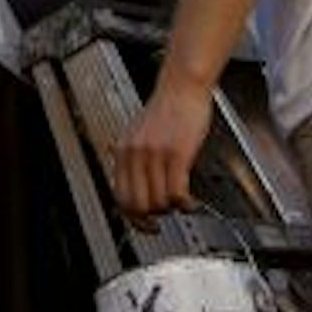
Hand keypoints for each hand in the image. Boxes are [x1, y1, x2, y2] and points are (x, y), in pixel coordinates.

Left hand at [112, 78, 212, 230]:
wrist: (182, 86)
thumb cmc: (166, 108)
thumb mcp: (137, 133)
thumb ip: (132, 157)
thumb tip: (132, 185)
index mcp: (123, 151)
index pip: (119, 197)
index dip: (133, 218)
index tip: (145, 225)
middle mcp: (134, 154)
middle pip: (137, 205)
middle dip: (153, 218)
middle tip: (165, 217)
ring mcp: (154, 155)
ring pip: (158, 203)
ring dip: (172, 210)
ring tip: (181, 204)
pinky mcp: (176, 155)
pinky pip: (177, 193)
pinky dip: (185, 204)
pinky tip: (191, 201)